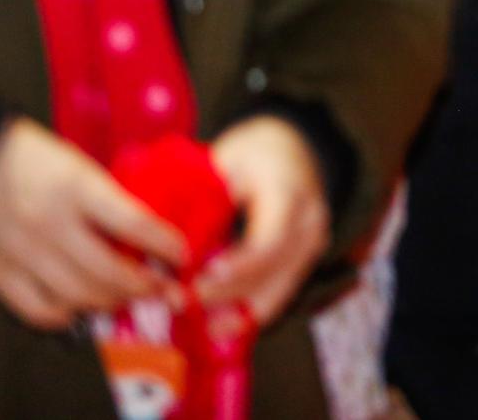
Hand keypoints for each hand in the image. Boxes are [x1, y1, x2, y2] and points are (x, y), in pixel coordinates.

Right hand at [0, 119, 184, 328]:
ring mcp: (20, 253)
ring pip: (77, 297)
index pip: (134, 224)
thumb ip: (109, 199)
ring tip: (129, 296)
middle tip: (163, 287)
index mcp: (75, 188)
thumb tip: (149, 232)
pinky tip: (83, 307)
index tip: (183, 255)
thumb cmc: (32, 160)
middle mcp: (48, 224)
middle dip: (145, 286)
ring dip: (111, 302)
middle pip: (108, 273)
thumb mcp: (79, 167)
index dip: (165, 245)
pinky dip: (67, 315)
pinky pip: (39, 310)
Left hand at [193, 116, 328, 326]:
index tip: (202, 280)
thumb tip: (165, 238)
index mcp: (289, 192)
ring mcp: (312, 244)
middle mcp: (309, 222)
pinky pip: (279, 295)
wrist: (291, 150)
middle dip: (226, 295)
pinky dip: (248, 314)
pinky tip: (218, 327)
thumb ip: (205, 198)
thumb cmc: (251, 155)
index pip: (270, 239)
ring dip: (238, 314)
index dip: (239, 266)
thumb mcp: (227, 161)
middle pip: (273, 271)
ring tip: (200, 327)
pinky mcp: (304, 262)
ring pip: (279, 291)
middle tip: (181, 303)